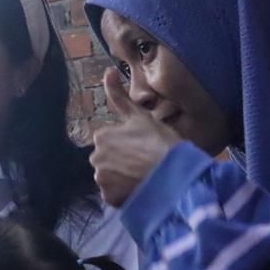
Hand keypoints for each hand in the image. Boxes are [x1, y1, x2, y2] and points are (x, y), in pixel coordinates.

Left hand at [88, 67, 181, 205]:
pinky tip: (140, 187)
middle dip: (122, 161)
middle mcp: (95, 158)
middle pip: (108, 160)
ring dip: (123, 177)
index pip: (110, 142)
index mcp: (101, 136)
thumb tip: (107, 71)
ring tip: (144, 175)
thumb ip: (119, 96)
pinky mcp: (109, 199)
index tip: (144, 146)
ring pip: (110, 178)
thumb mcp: (140, 115)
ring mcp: (101, 180)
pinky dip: (125, 193)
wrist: (174, 174)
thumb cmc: (160, 142)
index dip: (128, 144)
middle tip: (145, 161)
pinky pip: (114, 195)